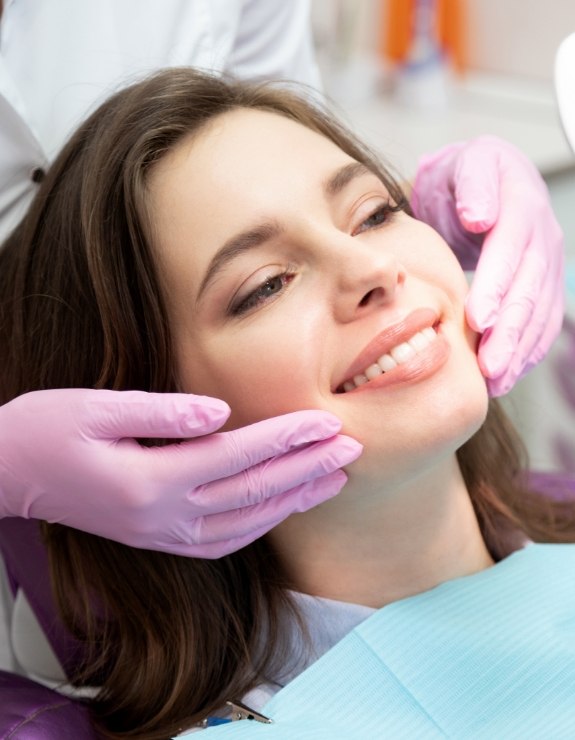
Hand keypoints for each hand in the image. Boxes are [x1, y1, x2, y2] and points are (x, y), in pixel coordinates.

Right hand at [0, 389, 360, 556]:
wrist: (10, 472)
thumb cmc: (47, 429)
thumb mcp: (96, 407)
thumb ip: (163, 411)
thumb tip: (222, 411)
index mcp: (150, 481)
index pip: (238, 456)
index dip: (288, 438)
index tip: (328, 421)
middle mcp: (162, 517)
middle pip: (253, 493)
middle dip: (308, 468)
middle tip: (353, 448)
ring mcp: (162, 535)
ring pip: (246, 523)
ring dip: (294, 499)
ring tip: (334, 477)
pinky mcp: (159, 539)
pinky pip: (224, 540)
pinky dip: (262, 523)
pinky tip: (284, 506)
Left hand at [411, 135, 564, 395]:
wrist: (484, 182)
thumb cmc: (465, 177)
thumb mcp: (466, 165)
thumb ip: (473, 186)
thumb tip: (479, 218)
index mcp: (521, 205)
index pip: (510, 250)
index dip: (497, 286)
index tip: (479, 320)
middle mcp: (542, 237)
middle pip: (529, 289)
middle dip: (509, 332)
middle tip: (488, 367)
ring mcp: (547, 264)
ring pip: (539, 313)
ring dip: (519, 351)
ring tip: (496, 381)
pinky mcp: (543, 285)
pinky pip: (542, 322)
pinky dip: (527, 351)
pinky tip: (509, 375)